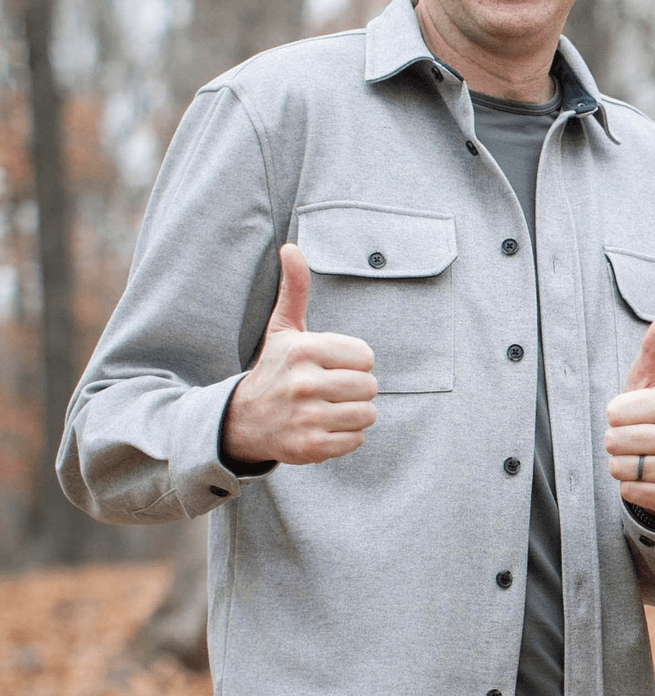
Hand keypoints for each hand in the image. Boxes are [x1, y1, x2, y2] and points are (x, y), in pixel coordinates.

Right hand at [222, 243, 378, 464]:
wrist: (243, 420)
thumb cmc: (275, 368)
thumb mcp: (284, 328)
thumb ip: (295, 288)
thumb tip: (291, 247)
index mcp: (305, 349)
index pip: (367, 357)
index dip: (354, 363)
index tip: (329, 366)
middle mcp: (304, 383)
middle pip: (370, 387)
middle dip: (355, 390)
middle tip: (328, 390)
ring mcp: (306, 417)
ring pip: (368, 414)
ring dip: (353, 414)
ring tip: (327, 408)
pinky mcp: (310, 448)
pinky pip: (357, 440)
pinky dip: (345, 438)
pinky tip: (322, 428)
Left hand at [605, 311, 654, 516]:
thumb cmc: (648, 416)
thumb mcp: (647, 381)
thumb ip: (654, 347)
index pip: (614, 412)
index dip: (614, 416)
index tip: (632, 416)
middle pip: (614, 441)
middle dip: (615, 443)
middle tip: (633, 440)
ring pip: (619, 468)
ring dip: (620, 466)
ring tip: (638, 458)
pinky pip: (628, 492)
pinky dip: (629, 488)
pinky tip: (645, 479)